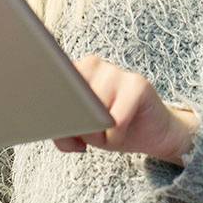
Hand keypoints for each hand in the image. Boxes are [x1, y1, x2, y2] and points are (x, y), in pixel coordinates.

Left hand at [52, 54, 200, 165]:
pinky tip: (122, 134)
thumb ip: (61, 130)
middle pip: (71, 101)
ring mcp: (116, 71)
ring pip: (93, 111)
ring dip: (97, 136)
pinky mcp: (138, 84)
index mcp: (73, 71)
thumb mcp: (80, 133)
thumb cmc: (110, 128)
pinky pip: (116, 120)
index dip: (52, 108)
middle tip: (87, 138)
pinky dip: (114, 138)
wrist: (152, 132)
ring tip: (107, 135)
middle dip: (77, 128)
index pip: (51, 84)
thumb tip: (57, 126)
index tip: (51, 122)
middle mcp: (92, 64)